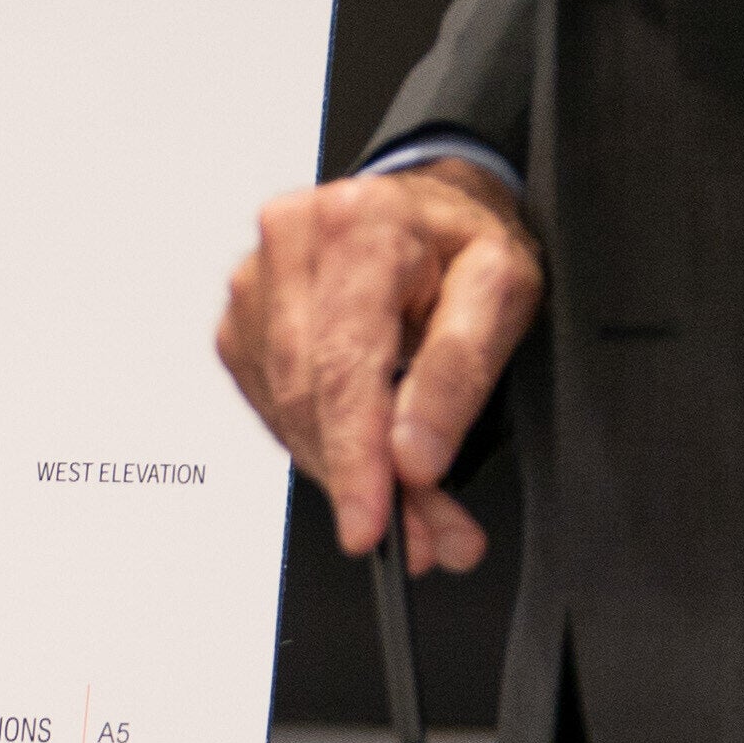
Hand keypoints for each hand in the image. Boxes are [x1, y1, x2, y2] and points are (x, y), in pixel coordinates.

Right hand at [218, 159, 542, 570]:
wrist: (427, 207)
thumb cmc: (462, 242)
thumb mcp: (503, 291)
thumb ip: (460, 372)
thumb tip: (414, 456)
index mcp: (360, 225)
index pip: (343, 364)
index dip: (355, 457)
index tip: (370, 527)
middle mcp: (290, 241)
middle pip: (308, 395)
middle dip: (362, 480)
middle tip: (425, 535)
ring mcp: (253, 279)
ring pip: (284, 410)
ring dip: (342, 470)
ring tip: (410, 504)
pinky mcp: (240, 318)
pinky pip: (269, 405)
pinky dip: (317, 442)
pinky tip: (362, 446)